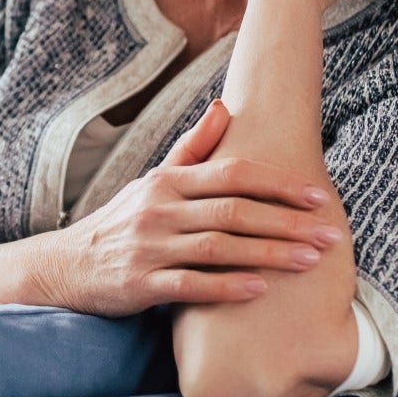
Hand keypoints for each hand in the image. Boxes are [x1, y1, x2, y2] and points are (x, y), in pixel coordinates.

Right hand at [33, 100, 344, 316]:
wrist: (67, 265)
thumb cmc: (123, 221)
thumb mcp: (153, 181)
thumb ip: (193, 147)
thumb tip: (225, 106)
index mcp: (167, 181)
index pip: (231, 174)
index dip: (278, 184)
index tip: (318, 196)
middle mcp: (158, 210)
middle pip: (233, 211)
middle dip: (287, 222)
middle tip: (331, 233)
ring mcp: (149, 247)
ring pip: (218, 248)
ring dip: (269, 254)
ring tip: (311, 261)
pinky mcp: (140, 283)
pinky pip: (190, 285)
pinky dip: (227, 287)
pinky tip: (260, 290)